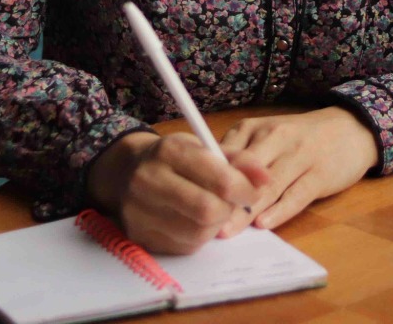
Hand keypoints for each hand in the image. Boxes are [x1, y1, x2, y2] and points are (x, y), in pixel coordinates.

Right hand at [85, 131, 269, 254]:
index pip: (219, 178)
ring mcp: (140, 212)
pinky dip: (199, 236)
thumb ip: (237, 159)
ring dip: (216, 224)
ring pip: (198, 232)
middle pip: (208, 210)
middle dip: (229, 209)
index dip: (244, 188)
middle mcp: (149, 181)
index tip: (253, 190)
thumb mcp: (201, 146)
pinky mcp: (140, 237)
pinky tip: (195, 220)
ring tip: (214, 208)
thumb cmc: (172, 157)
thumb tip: (266, 177)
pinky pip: (184, 245)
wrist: (125, 171)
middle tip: (233, 202)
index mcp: (169, 151)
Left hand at [217, 107, 378, 235]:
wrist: (350, 128)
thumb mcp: (266, 135)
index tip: (192, 200)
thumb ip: (240, 155)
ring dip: (246, 210)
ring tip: (227, 231)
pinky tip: (264, 224)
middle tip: (204, 222)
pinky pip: (297, 194)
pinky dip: (279, 210)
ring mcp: (300, 155)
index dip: (208, 178)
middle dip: (224, 198)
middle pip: (244, 171)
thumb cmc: (300, 136)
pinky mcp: (320, 174)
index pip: (226, 154)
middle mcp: (276, 137)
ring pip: (268, 185)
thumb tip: (206, 183)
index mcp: (255, 127)